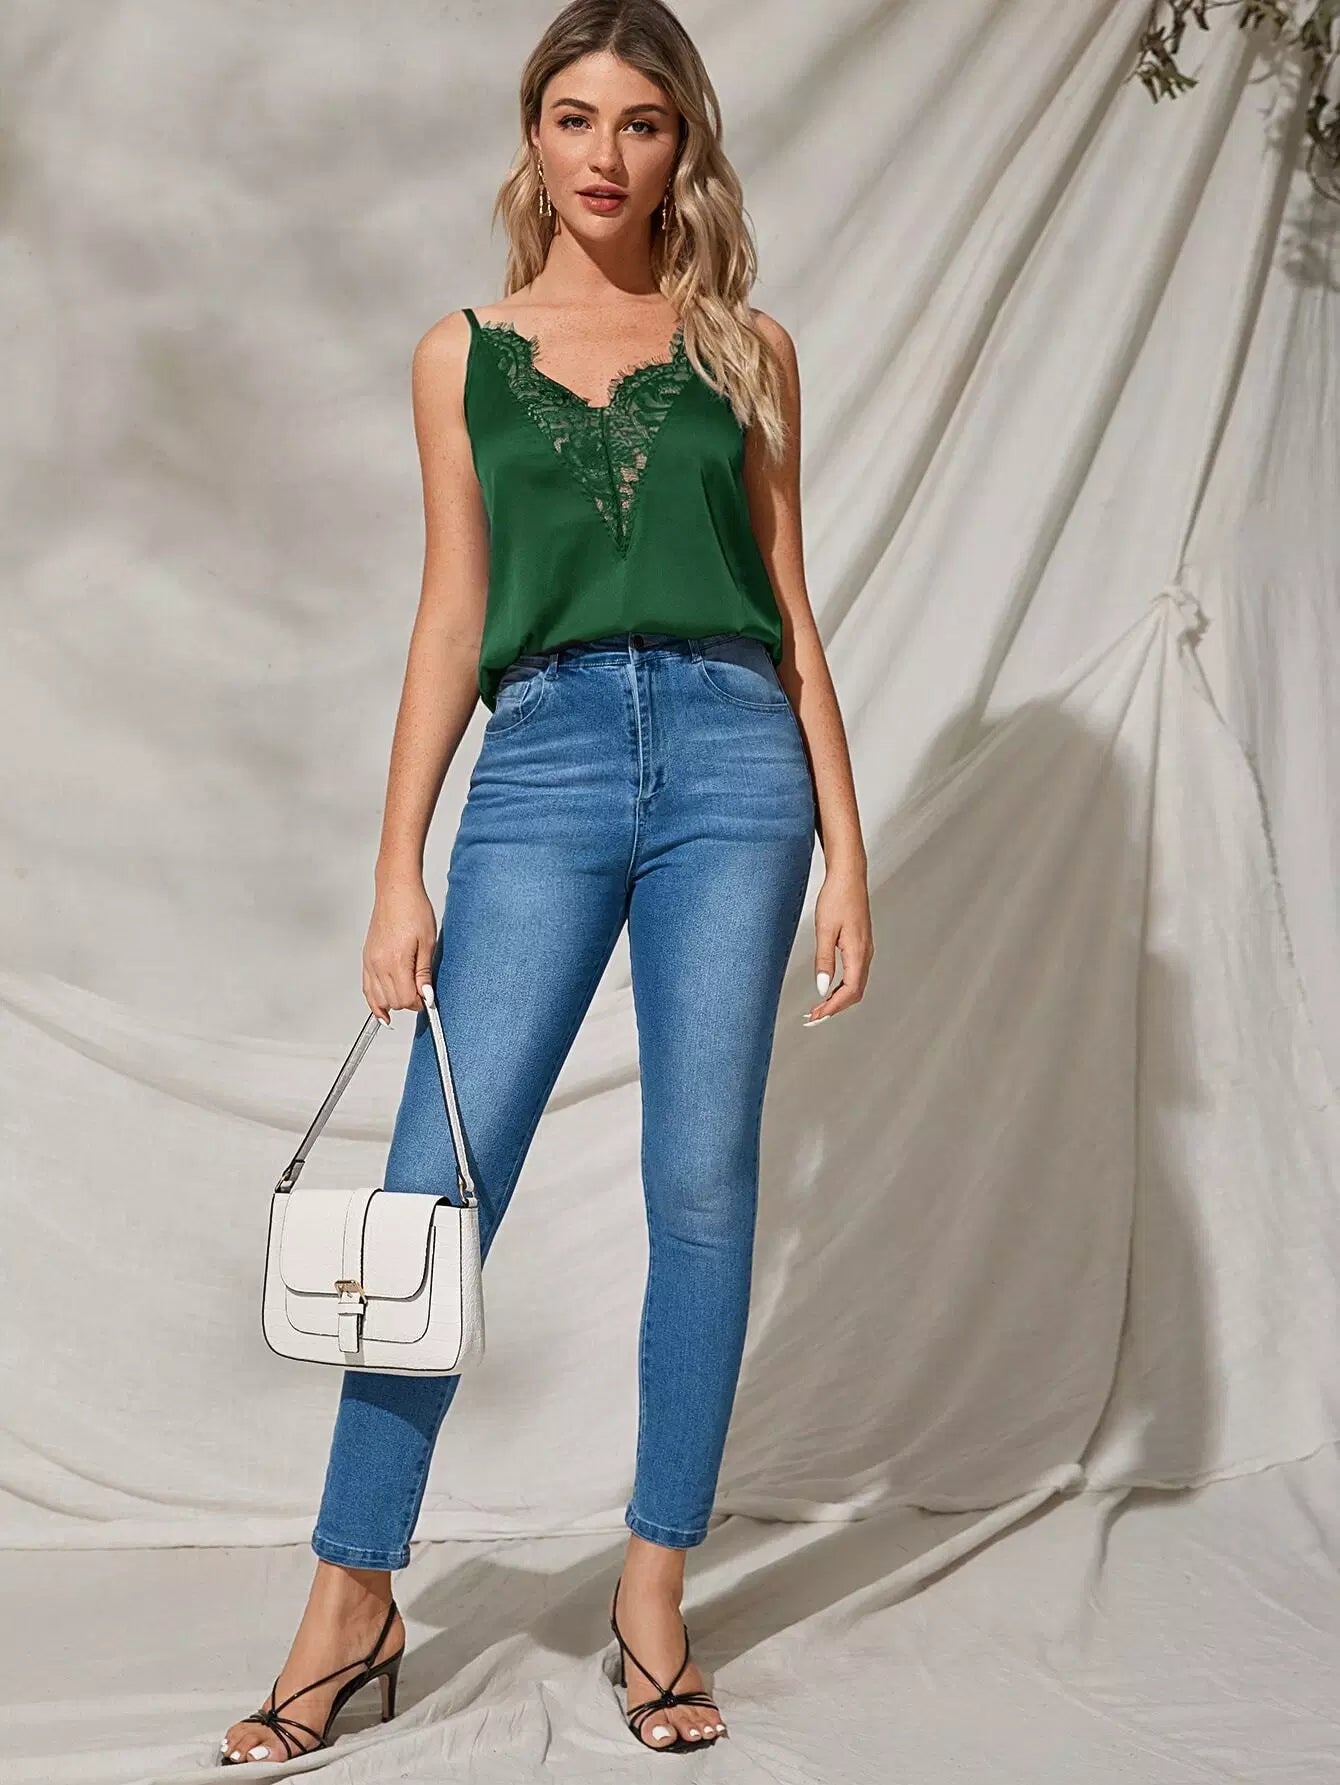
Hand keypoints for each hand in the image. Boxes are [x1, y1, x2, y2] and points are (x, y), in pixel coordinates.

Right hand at [362, 879, 438, 1022]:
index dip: (419, 1002)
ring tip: (407, 997)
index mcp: (396, 960)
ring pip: (377, 999)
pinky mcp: (366, 958)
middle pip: (392, 1002)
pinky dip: (375, 1000)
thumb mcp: (428, 943)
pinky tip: (383, 1009)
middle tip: (421, 993)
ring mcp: (370, 962)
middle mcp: (379, 964)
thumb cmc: (413, 909)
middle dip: (408, 1003)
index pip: (405, 999)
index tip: (428, 997)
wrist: (396, 891)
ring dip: (393, 1003)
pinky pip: (367, 988)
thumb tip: (426, 996)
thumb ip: (424, 973)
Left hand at [803, 860, 872, 1024]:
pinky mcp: (861, 945)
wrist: (848, 876)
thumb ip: (824, 961)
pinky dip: (842, 987)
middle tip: (813, 1017)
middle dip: (835, 1008)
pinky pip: (855, 974)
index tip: (816, 1016)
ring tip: (818, 1008)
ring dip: (838, 999)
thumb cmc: (837, 897)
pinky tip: (828, 988)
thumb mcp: (824, 930)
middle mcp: (866, 954)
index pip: (850, 991)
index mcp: (858, 952)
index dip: (833, 1008)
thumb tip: (821, 989)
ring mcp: (865, 950)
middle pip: (855, 993)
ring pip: (856, 985)